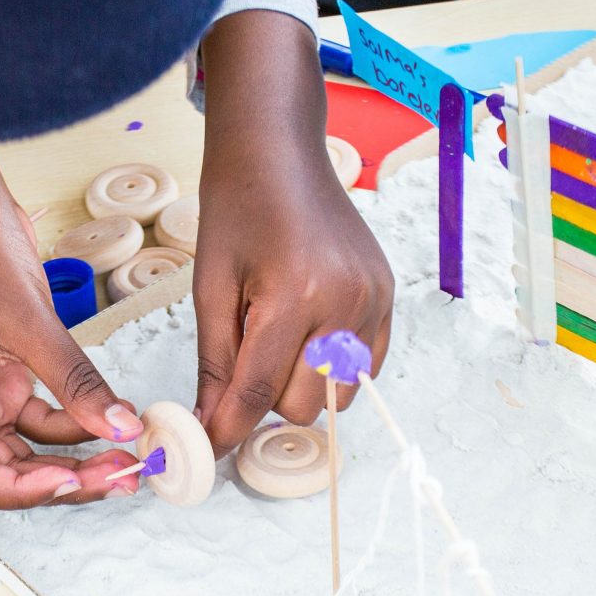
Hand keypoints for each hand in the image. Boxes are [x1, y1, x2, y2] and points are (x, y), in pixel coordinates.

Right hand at [0, 106, 145, 508]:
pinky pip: (43, 417)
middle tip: (121, 477)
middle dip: (62, 479)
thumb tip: (121, 428)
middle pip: (4, 471)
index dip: (20, 490)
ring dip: (75, 458)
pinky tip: (113, 419)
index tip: (72, 481)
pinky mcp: (5, 374)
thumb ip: (75, 382)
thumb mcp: (28, 319)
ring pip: (28, 449)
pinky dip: (76, 424)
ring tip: (127, 458)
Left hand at [192, 11, 393, 454]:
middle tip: (241, 362)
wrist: (279, 149)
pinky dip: (333, 369)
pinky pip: (366, 369)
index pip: (257, 390)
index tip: (207, 446)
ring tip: (276, 339)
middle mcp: (344, 301)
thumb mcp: (210, 285)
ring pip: (336, 394)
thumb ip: (214, 362)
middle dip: (264, 400)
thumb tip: (210, 425)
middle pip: (302, 403)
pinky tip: (307, 334)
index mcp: (292, 294)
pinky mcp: (387, 297)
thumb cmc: (236, 207)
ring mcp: (373, 300)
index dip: (227, 426)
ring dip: (300, 386)